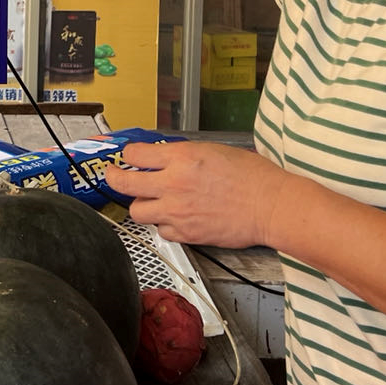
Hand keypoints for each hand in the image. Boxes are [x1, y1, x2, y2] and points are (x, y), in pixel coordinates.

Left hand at [104, 141, 290, 248]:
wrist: (270, 206)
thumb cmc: (252, 176)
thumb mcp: (214, 150)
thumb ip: (184, 155)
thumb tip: (163, 158)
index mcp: (181, 158)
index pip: (135, 154)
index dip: (128, 154)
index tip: (128, 156)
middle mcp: (173, 184)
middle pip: (124, 183)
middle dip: (115, 178)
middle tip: (114, 175)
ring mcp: (177, 211)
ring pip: (137, 211)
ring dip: (141, 204)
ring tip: (151, 200)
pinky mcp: (186, 233)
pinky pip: (161, 230)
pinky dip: (164, 224)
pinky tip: (175, 217)